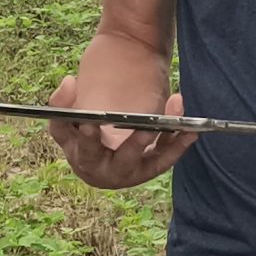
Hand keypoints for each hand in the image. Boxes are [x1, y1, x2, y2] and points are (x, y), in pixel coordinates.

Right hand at [42, 75, 197, 191]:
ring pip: (137, 160)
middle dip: (125, 144)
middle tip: (145, 129)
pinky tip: (191, 132)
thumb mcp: (74, 110)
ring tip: (171, 126)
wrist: (112, 138)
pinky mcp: (145, 170)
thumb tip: (70, 83)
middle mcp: (94, 167)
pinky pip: (161, 161)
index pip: (65, 136)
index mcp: (72, 147)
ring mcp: (121, 172)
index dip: (77, 131)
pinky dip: (177, 147)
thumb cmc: (90, 122)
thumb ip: (65, 98)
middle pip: (112, 159)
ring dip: (153, 142)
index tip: (89, 122)